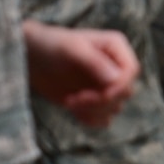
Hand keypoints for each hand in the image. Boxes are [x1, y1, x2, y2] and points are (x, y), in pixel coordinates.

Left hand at [23, 22, 137, 127]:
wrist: (31, 56)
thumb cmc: (50, 44)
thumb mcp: (71, 49)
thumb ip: (95, 62)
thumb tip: (117, 80)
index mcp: (116, 48)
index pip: (131, 71)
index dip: (119, 86)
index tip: (98, 95)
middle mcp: (115, 67)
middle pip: (125, 92)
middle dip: (102, 100)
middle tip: (76, 98)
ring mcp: (105, 85)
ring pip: (115, 107)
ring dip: (94, 110)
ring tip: (71, 102)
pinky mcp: (93, 100)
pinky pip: (103, 118)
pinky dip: (90, 118)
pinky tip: (73, 108)